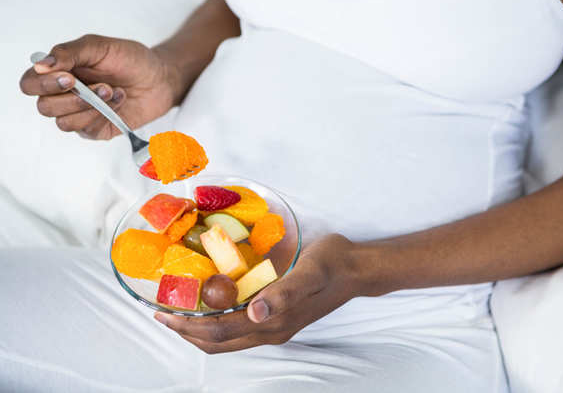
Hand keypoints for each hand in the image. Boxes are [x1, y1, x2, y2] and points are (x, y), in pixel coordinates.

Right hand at [19, 34, 184, 139]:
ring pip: (64, 122)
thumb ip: (70, 52)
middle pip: (44, 107)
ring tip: (113, 90)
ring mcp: (79, 115)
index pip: (30, 84)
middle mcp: (64, 96)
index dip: (43, 84)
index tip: (69, 77)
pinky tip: (120, 100)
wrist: (161, 78)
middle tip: (101, 86)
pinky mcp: (96, 129)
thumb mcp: (100, 47)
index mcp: (58, 72)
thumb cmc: (131, 60)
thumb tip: (41, 64)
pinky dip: (104, 114)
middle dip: (72, 98)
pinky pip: (86, 130)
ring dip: (91, 106)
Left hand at [155, 234, 358, 353]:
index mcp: (274, 322)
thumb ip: (284, 293)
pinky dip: (216, 322)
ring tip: (178, 311)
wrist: (356, 269)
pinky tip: (211, 304)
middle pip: (218, 342)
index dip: (187, 325)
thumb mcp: (309, 272)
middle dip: (185, 331)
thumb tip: (256, 313)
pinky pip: (238, 329)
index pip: (219, 331)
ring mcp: (275, 327)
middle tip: (161, 312)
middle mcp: (271, 330)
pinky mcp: (278, 318)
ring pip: (227, 339)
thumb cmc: (332, 264)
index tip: (162, 311)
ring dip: (199, 329)